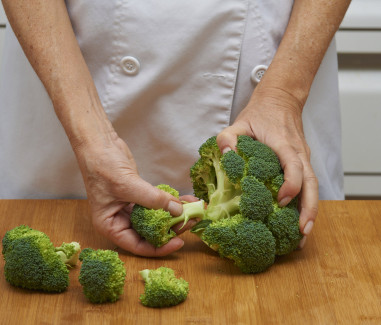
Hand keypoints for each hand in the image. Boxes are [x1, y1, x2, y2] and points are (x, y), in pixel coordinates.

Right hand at [75, 132, 185, 256]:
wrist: (99, 143)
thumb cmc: (102, 166)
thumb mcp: (127, 185)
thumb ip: (153, 199)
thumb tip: (178, 210)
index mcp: (111, 226)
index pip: (137, 245)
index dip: (159, 247)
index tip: (178, 242)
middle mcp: (121, 220)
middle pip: (150, 232)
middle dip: (172, 228)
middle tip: (191, 222)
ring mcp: (131, 208)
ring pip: (157, 218)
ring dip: (176, 214)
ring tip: (195, 211)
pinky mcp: (140, 196)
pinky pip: (159, 203)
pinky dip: (172, 201)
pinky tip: (187, 199)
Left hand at [217, 87, 317, 244]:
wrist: (280, 100)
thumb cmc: (260, 113)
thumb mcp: (239, 122)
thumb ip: (228, 137)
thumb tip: (226, 155)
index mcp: (284, 144)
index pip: (295, 165)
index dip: (291, 183)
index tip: (282, 200)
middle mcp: (299, 153)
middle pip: (312, 182)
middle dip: (309, 208)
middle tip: (302, 232)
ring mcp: (303, 158)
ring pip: (313, 186)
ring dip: (310, 210)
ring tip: (302, 235)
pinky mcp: (302, 163)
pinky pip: (308, 185)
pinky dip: (306, 204)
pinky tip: (299, 220)